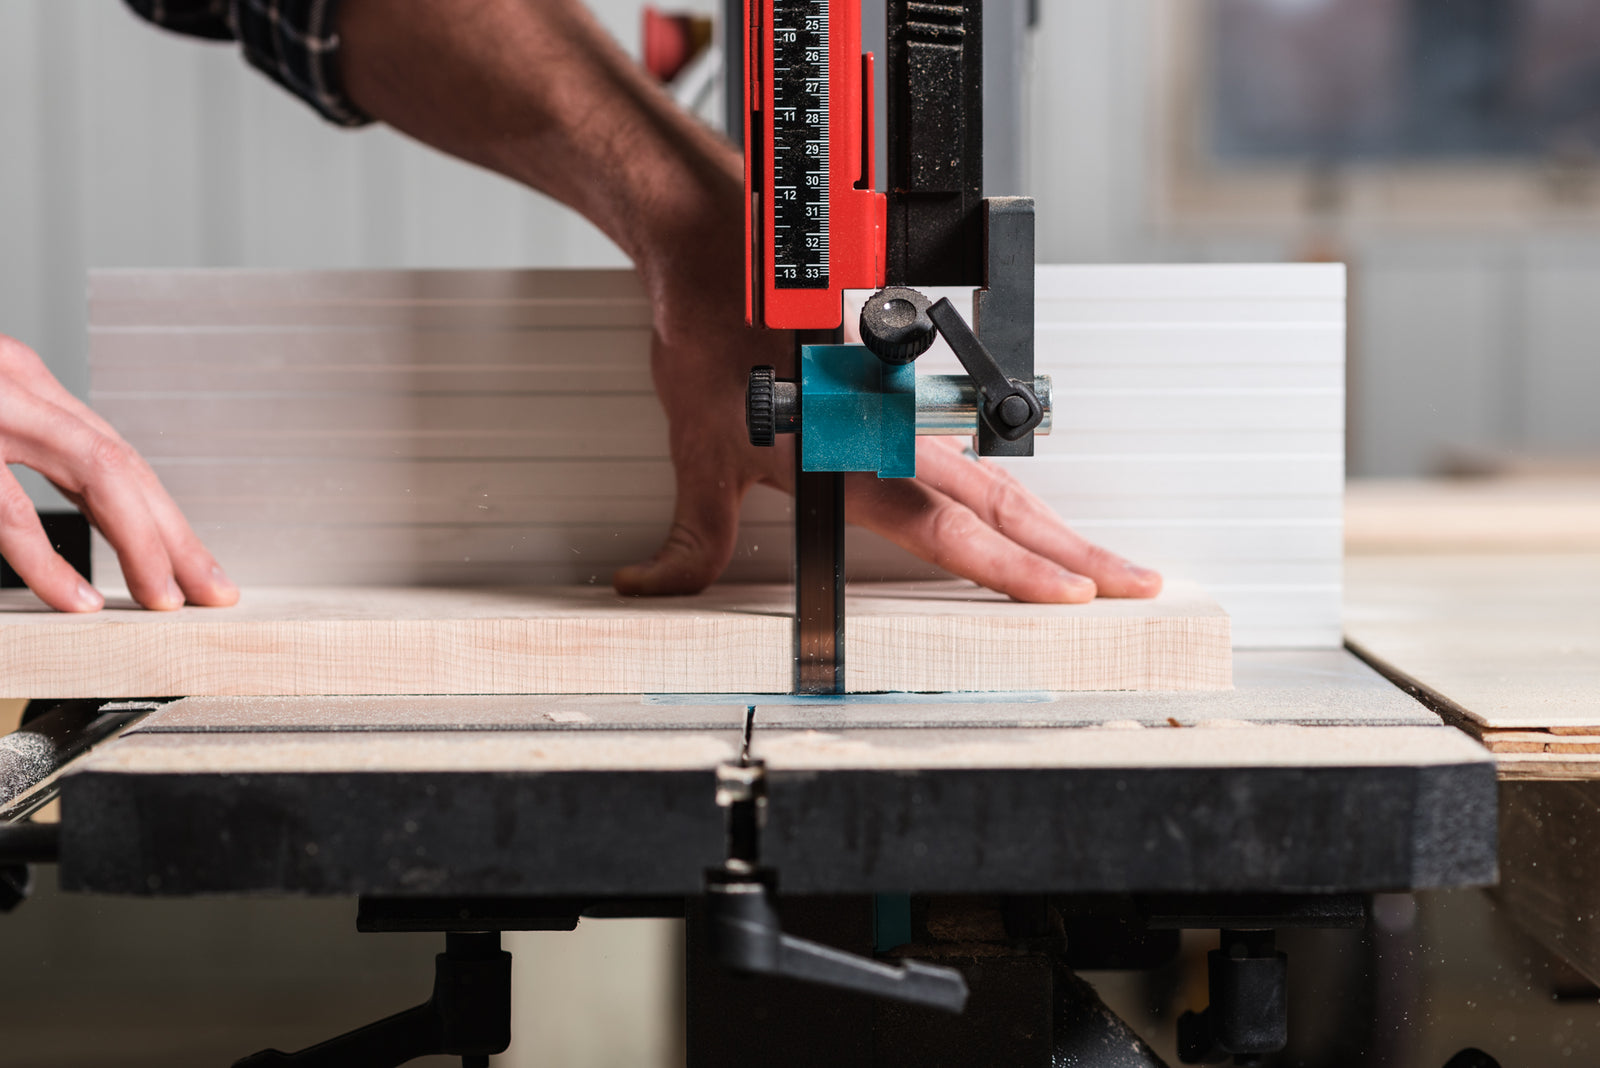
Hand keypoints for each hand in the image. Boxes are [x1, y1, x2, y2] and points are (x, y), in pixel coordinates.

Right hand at [0, 336, 237, 610]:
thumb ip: (16, 443)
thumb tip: (68, 503)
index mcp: (24, 381)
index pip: (115, 455)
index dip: (163, 515)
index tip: (197, 564)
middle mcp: (19, 386)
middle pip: (125, 467)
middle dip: (177, 535)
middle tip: (214, 590)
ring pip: (97, 477)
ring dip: (141, 546)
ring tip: (167, 600)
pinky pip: (11, 510)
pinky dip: (47, 561)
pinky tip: (77, 600)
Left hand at [611, 211, 1162, 603]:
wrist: (718, 248)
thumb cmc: (709, 336)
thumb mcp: (695, 450)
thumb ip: (692, 535)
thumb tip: (653, 586)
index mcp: (855, 456)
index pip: (952, 530)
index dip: (1017, 568)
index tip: (1073, 595)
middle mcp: (895, 431)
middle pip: (1005, 504)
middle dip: (1075, 550)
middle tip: (1134, 582)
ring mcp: (906, 405)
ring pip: (996, 476)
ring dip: (1054, 523)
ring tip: (1101, 560)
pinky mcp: (900, 385)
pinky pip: (968, 449)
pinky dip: (1010, 490)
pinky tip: (1031, 515)